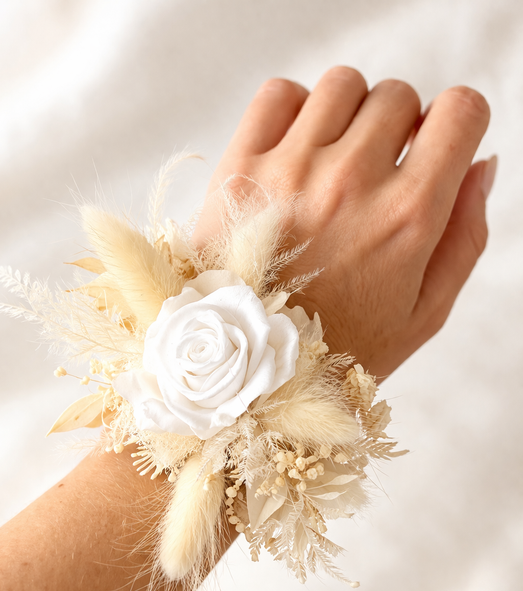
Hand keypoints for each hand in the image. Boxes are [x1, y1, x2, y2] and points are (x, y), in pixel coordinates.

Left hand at [195, 67, 493, 377]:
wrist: (250, 372)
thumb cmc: (340, 351)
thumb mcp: (423, 315)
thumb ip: (466, 237)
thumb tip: (482, 164)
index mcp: (406, 219)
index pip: (460, 113)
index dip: (459, 124)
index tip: (440, 147)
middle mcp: (352, 183)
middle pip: (398, 96)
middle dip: (401, 127)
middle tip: (380, 173)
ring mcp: (291, 171)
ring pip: (342, 86)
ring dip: (349, 116)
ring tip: (334, 164)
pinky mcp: (240, 169)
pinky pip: (279, 94)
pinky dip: (294, 109)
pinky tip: (296, 152)